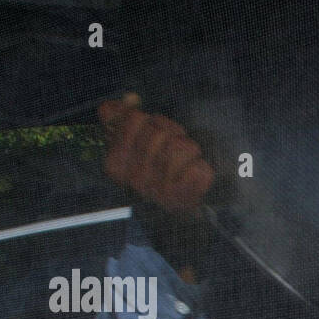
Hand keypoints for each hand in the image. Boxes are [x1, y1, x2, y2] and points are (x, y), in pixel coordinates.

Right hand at [98, 93, 214, 213]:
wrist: (176, 219)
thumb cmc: (157, 173)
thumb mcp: (134, 146)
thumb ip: (123, 119)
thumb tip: (130, 99)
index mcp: (115, 163)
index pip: (134, 118)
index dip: (153, 121)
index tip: (158, 135)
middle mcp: (133, 178)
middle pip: (159, 131)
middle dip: (173, 135)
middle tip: (176, 151)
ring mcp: (157, 190)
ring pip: (181, 147)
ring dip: (190, 151)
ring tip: (186, 164)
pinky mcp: (183, 199)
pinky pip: (199, 170)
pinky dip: (202, 169)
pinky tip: (194, 178)